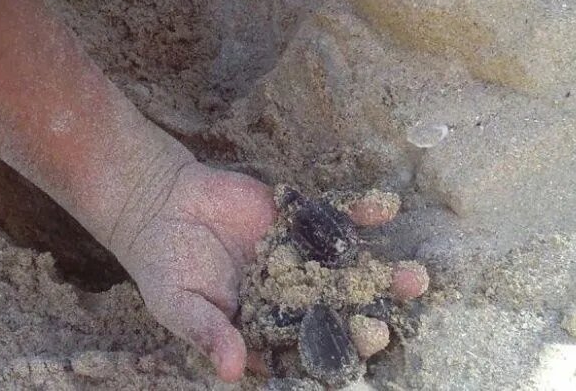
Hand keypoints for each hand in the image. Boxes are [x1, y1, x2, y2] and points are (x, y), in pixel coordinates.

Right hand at [108, 162, 429, 380]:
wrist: (162, 205)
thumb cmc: (164, 265)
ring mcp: (300, 258)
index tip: (353, 358)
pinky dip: (358, 213)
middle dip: (364, 322)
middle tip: (384, 328)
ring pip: (347, 270)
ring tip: (414, 278)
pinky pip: (334, 218)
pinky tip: (383, 207)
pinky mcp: (300, 220)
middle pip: (336, 316)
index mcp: (264, 328)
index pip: (303, 350)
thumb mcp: (177, 304)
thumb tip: (231, 370)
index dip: (330, 356)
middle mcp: (290, 298)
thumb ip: (207, 332)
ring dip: (383, 275)